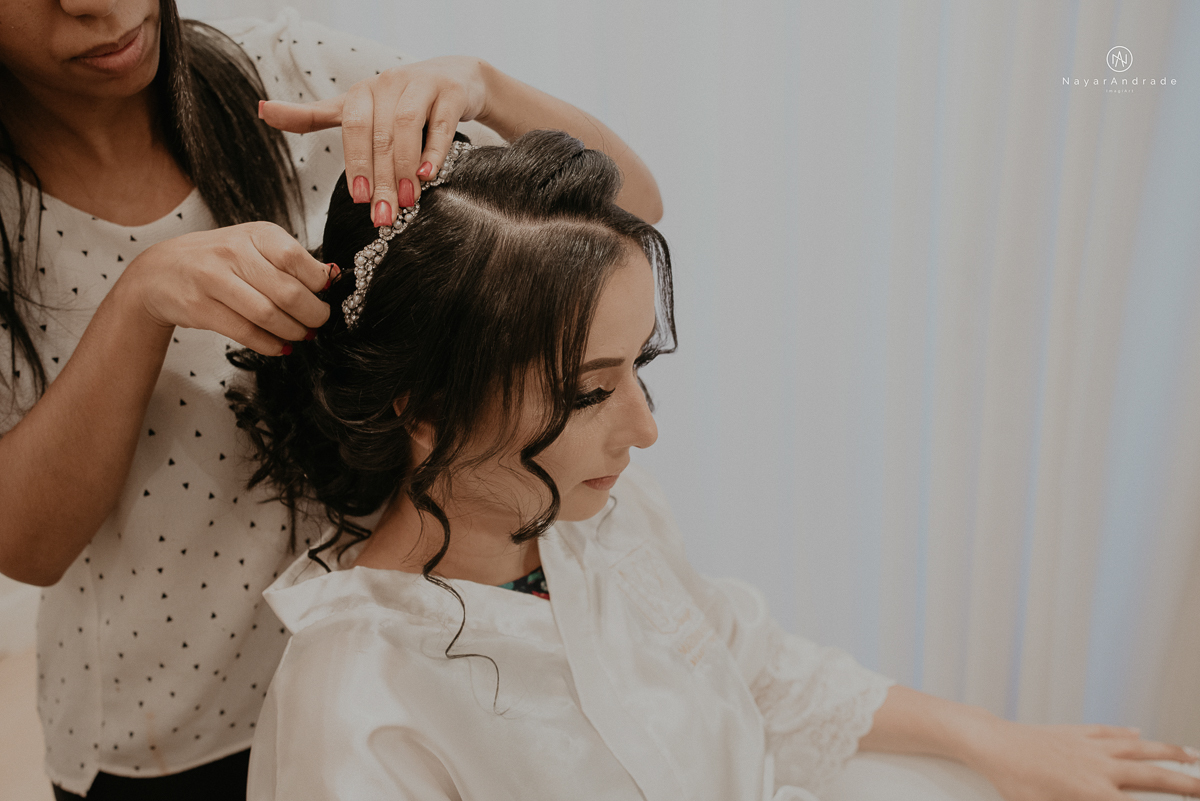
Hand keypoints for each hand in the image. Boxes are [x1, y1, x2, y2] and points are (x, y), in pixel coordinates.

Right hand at [121, 222, 332, 354]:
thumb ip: (289, 261)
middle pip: (288, 293)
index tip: (326, 296)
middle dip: (312, 315)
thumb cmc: (218, 260)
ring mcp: (213, 280)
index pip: (297, 260)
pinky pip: (246, 332)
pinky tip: (280, 346)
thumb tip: (331, 279)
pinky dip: (270, 344)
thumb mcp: (254, 247)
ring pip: (268, 315)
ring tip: (302, 335)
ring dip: (293, 332)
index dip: (319, 284)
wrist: (160, 272)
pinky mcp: (200, 308)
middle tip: (318, 323)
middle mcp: (233, 252)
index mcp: (256, 234)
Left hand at [259, 56, 489, 226]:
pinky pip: (440, 124)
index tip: (357, 199)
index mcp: (362, 93)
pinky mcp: (450, 93)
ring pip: (406, 127)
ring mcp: (421, 85)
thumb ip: (314, 116)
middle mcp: (388, 84)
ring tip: (407, 202)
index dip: (355, 163)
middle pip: (379, 135)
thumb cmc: (402, 102)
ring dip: (404, 168)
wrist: (456, 79)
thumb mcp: (357, 109)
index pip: (352, 128)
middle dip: (380, 179)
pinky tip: (429, 175)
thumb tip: (262, 111)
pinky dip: (434, 151)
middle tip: (383, 217)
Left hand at [973, 720, 1199, 799]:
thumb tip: (1102, 799)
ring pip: (1138, 748)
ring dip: (1167, 751)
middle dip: (1186, 782)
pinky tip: (1138, 733)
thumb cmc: (1015, 785)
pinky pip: (1108, 733)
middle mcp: (1101, 768)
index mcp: (1095, 794)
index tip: (1190, 799)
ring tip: (1192, 754)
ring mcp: (1090, 747)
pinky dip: (1126, 734)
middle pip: (1154, 776)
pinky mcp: (1075, 732)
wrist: (994, 744)